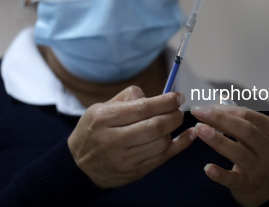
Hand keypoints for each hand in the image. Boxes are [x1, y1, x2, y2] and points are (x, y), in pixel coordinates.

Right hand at [68, 86, 195, 188]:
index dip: (165, 101)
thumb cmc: (95, 128)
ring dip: (172, 130)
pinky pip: (164, 157)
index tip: (178, 96)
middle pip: (156, 126)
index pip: (143, 108)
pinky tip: (189, 135)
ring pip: (162, 142)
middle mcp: (114, 140)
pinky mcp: (135, 172)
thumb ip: (129, 97)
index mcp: (105, 119)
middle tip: (178, 109)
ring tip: (169, 123)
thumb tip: (158, 97)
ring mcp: (125, 159)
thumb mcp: (102, 107)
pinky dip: (180, 145)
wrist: (79, 164)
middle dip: (174, 115)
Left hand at [191, 105, 268, 206]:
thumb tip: (221, 98)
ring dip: (217, 140)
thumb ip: (242, 116)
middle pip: (244, 130)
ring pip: (238, 152)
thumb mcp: (261, 132)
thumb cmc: (264, 153)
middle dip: (218, 119)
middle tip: (197, 112)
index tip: (204, 106)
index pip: (247, 114)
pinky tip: (207, 168)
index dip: (224, 109)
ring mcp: (260, 168)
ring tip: (199, 129)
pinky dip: (220, 174)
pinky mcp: (249, 185)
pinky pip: (234, 179)